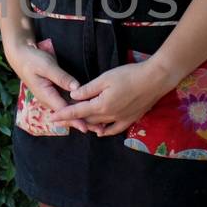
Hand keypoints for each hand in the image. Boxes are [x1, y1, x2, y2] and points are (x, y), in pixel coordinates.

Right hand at [5, 39, 94, 135]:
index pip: (63, 110)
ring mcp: (52, 97)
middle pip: (68, 114)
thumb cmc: (32, 60)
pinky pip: (68, 103)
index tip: (86, 128)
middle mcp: (49, 99)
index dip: (75, 119)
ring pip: (69, 110)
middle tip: (99, 130)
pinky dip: (78, 108)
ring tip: (98, 125)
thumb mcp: (47, 66)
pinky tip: (88, 112)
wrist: (21, 56)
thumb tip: (76, 88)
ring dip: (82, 117)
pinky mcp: (55, 93)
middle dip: (83, 122)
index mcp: (46, 95)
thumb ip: (61, 77)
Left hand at [50, 57, 169, 137]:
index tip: (51, 118)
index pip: (77, 111)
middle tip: (62, 118)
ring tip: (77, 123)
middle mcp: (109, 115)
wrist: (155, 80)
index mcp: (101, 105)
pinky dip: (105, 131)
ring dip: (87, 124)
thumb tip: (73, 96)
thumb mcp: (105, 78)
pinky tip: (100, 132)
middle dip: (73, 119)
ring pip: (99, 125)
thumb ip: (88, 89)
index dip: (63, 114)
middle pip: (86, 120)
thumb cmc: (129, 75)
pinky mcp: (130, 119)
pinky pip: (114, 129)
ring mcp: (120, 119)